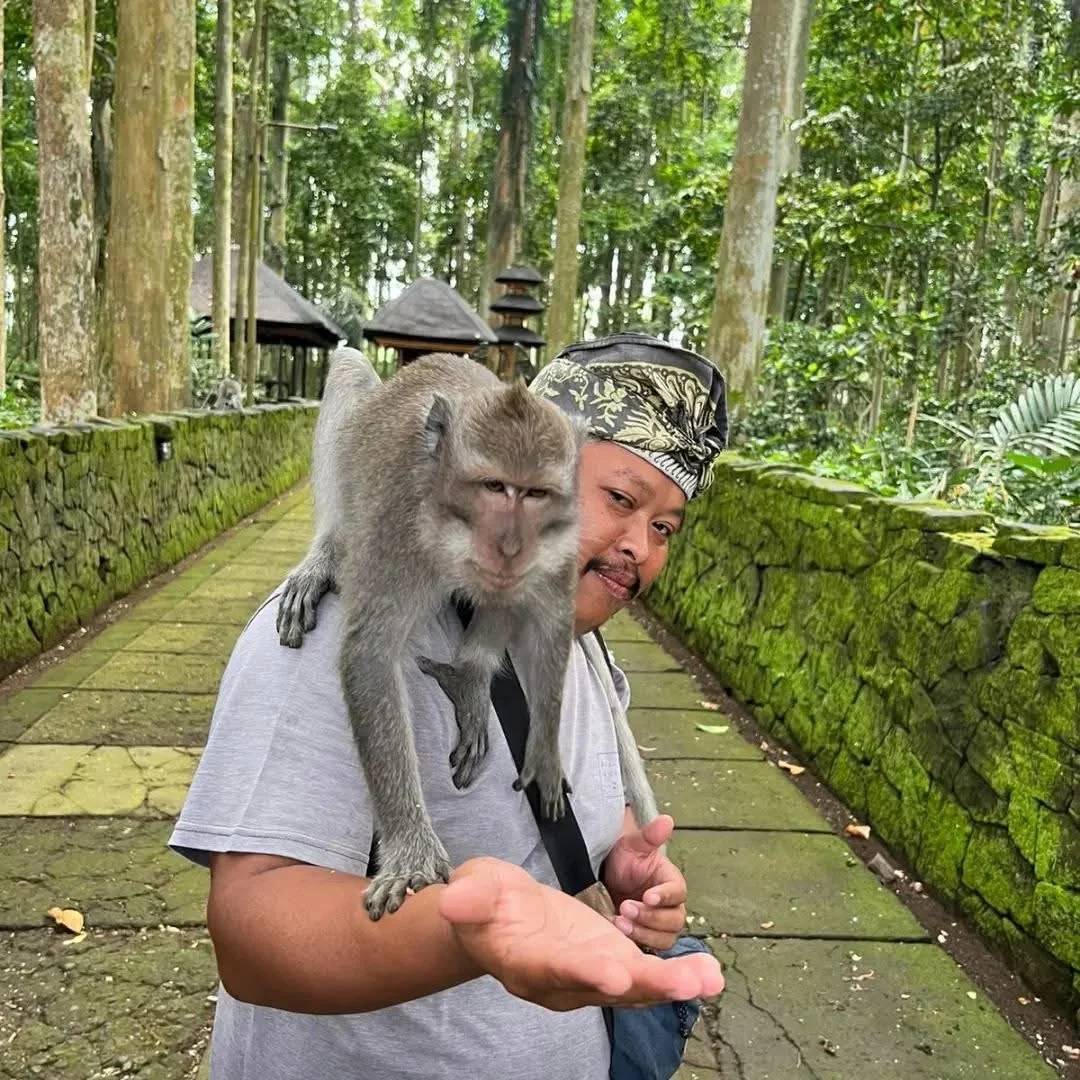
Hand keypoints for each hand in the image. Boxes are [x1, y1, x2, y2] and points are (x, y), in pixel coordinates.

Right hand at [438, 857, 723, 1011]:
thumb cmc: (482, 901)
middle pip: (606, 988)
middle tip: (684, 983)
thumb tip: (451, 899)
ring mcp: (589, 975)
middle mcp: (563, 981)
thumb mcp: (472, 891)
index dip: (585, 974)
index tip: (615, 975)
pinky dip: (676, 976)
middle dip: (646, 986)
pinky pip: (645, 975)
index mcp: (526, 963)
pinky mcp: (609, 962)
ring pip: (634, 987)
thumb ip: (469, 899)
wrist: (496, 917)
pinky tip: (710, 972)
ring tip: (710, 977)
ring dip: (672, 983)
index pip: (556, 971)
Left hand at [602, 814, 686, 951]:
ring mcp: (660, 927)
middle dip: (650, 916)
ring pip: (664, 938)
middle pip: (674, 921)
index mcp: (673, 883)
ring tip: (619, 922)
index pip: (677, 892)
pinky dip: (638, 945)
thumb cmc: (625, 860)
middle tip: (625, 907)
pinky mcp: (648, 940)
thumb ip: (650, 836)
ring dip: (643, 933)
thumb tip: (667, 819)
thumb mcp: (633, 845)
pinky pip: (651, 951)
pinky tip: (618, 935)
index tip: (647, 896)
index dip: (664, 896)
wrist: (607, 879)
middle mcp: (672, 907)